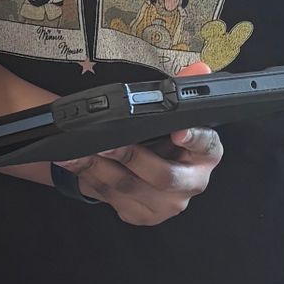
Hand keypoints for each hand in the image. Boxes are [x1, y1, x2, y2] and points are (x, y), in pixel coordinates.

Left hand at [59, 54, 221, 224]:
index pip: (206, 144)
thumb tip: (199, 68)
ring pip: (130, 188)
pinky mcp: (142, 215)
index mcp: (207, 154)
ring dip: (99, 167)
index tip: (178, 130)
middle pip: (162, 175)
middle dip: (129, 156)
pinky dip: (90, 178)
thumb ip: (183, 89)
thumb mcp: (170, 114)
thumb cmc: (161, 137)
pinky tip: (76, 163)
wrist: (141, 170)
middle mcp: (192, 183)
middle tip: (104, 141)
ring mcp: (167, 205)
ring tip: (78, 150)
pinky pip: (112, 198)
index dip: (194, 138)